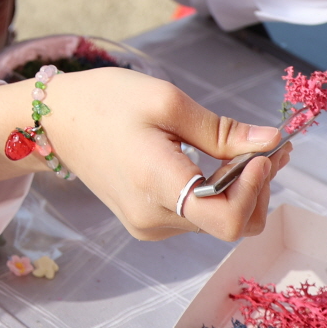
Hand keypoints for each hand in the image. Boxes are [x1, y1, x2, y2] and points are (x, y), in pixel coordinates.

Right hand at [0, 68, 289, 242]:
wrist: (54, 121)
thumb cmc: (105, 102)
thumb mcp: (166, 101)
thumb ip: (221, 130)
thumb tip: (272, 143)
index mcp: (157, 184)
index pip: (226, 220)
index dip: (256, 190)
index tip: (262, 153)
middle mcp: (154, 218)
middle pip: (229, 223)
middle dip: (258, 186)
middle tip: (268, 145)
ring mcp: (149, 225)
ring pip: (217, 222)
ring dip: (241, 188)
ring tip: (246, 148)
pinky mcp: (147, 222)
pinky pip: (198, 217)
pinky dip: (219, 193)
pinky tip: (218, 163)